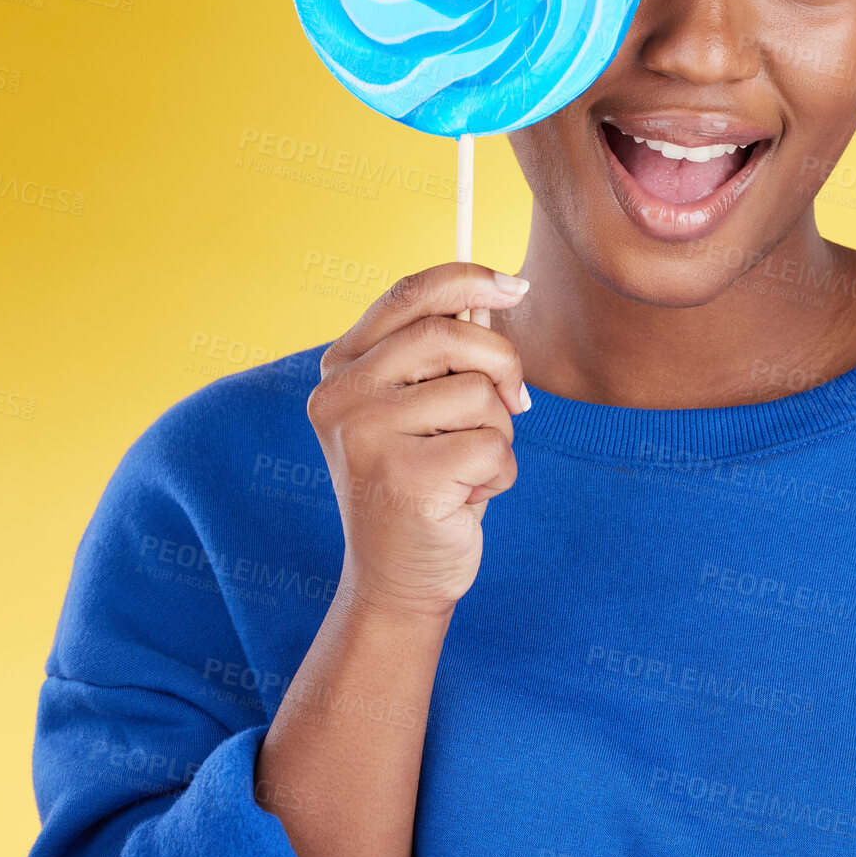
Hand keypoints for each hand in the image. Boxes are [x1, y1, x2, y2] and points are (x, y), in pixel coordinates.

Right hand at [306, 262, 530, 617]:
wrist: (399, 578)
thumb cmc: (424, 480)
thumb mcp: (426, 407)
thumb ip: (447, 352)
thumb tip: (496, 293)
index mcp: (340, 368)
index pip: (407, 295)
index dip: (468, 279)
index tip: (515, 286)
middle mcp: (340, 397)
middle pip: (450, 335)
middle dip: (502, 363)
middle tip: (515, 401)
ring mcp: (366, 438)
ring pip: (479, 393)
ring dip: (498, 433)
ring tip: (466, 467)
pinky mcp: (405, 480)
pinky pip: (492, 446)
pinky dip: (499, 474)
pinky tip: (466, 499)